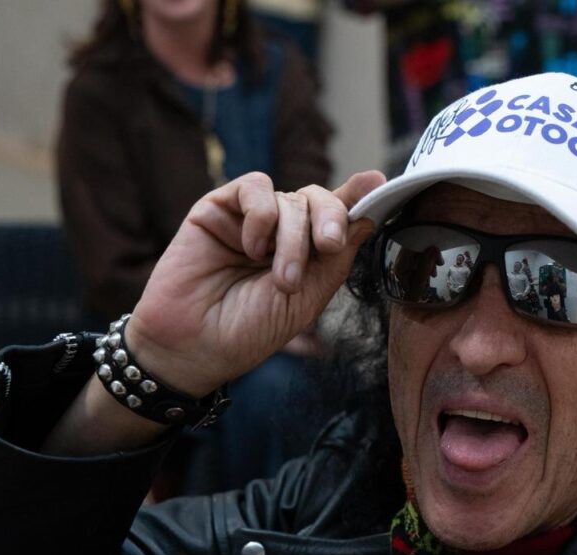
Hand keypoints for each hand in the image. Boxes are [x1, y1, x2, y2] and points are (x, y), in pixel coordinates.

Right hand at [126, 170, 385, 396]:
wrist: (196, 347)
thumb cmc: (251, 330)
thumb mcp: (309, 298)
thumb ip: (339, 256)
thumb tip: (370, 212)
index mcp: (307, 253)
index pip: (338, 216)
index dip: (359, 198)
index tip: (380, 185)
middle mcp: (281, 231)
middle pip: (320, 201)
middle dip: (330, 221)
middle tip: (328, 247)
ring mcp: (250, 218)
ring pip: (290, 198)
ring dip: (292, 237)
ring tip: (280, 277)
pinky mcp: (218, 208)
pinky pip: (254, 187)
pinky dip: (261, 216)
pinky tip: (251, 248)